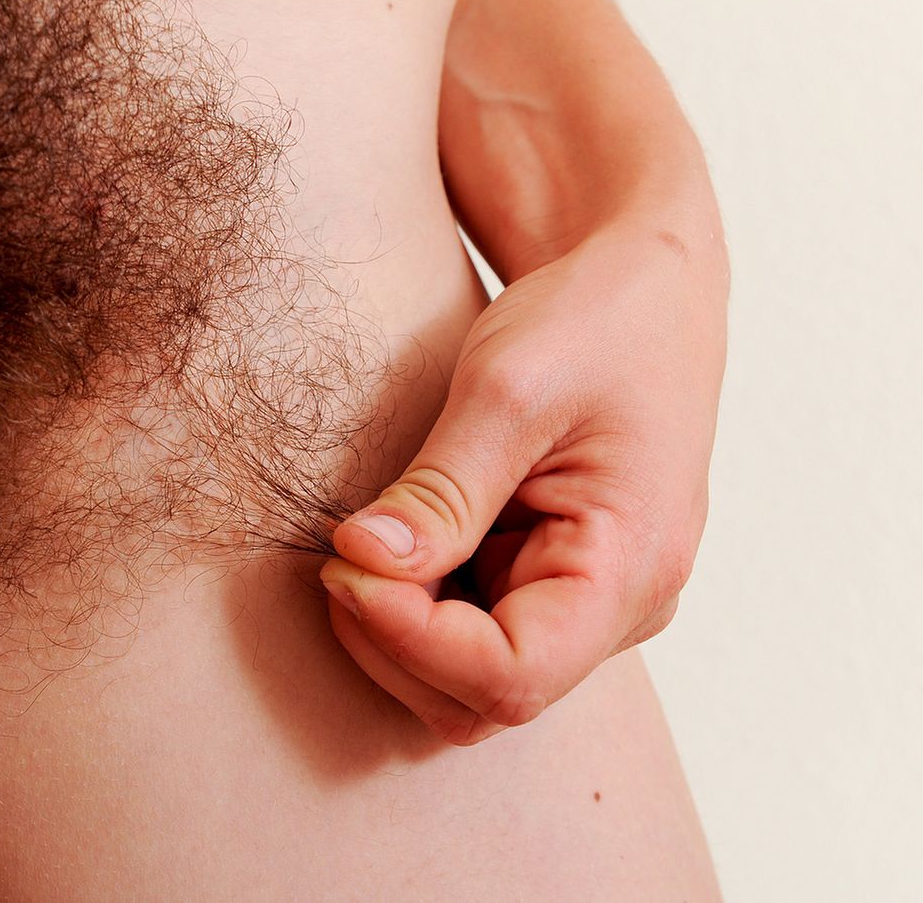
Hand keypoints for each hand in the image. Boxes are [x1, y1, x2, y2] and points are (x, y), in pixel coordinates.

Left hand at [321, 225, 727, 744]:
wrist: (643, 285)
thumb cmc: (598, 320)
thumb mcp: (509, 390)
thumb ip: (440, 490)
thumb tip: (363, 565)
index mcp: (631, 567)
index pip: (511, 675)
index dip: (412, 640)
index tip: (345, 568)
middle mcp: (620, 606)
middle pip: (484, 697)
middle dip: (394, 643)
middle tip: (338, 558)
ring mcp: (586, 598)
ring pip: (471, 680)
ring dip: (397, 632)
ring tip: (361, 548)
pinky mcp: (553, 580)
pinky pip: (473, 632)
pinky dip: (415, 608)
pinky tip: (390, 545)